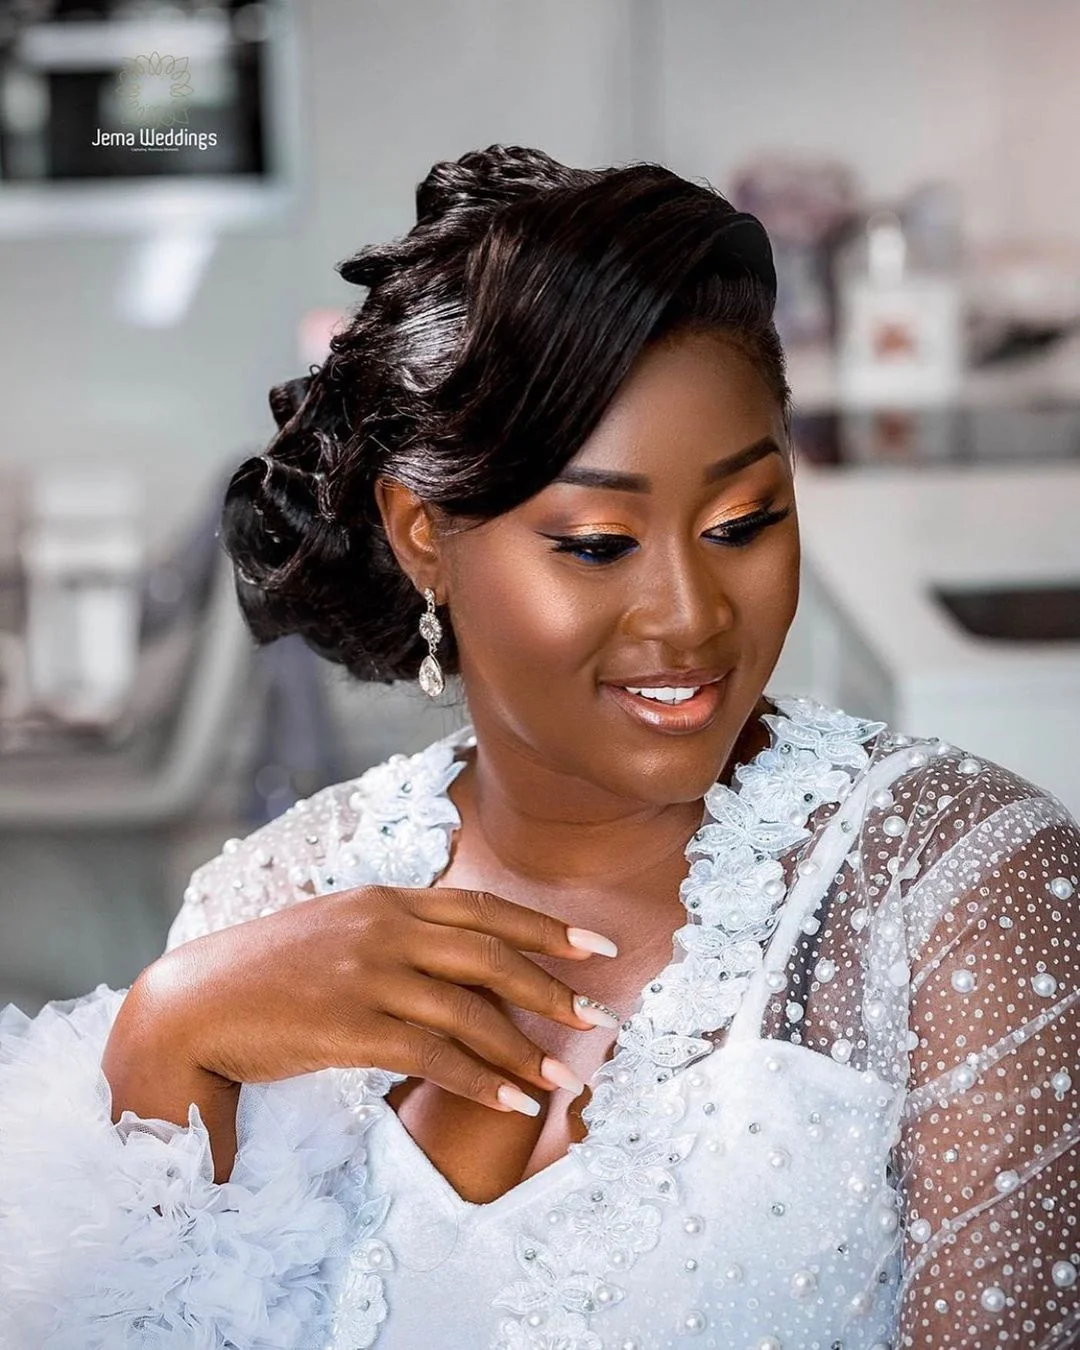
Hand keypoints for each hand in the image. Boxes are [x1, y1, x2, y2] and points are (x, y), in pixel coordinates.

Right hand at [103, 885, 618, 1178]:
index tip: (595, 947)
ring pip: (470, 1011)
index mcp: (385, 900)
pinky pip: (434, 1056)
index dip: (544, 929)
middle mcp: (384, 928)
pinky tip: (512, 1101)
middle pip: (490, 955)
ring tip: (563, 1080)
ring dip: (523, 1050)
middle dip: (551, 986)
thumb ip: (396, 933)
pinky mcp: (349, 1026)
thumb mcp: (338, 930)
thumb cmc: (268, 971)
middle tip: (599, 1016)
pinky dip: (480, 1080)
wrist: (192, 1002)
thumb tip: (460, 958)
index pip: (483, 910)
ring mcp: (368, 975)